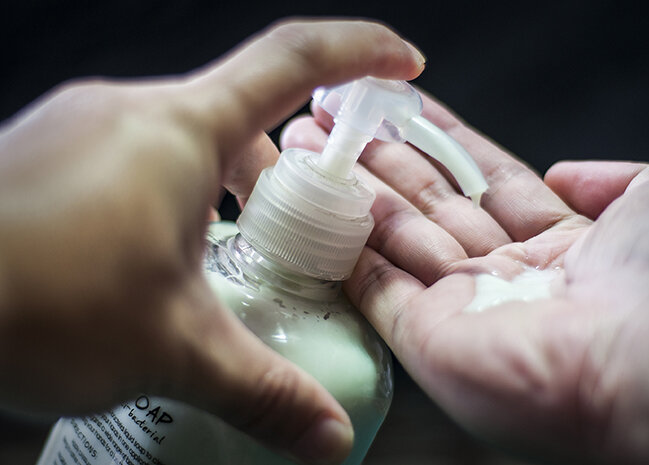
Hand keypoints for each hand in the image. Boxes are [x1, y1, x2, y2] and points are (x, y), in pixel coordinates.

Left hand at [0, 19, 423, 464]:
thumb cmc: (34, 304)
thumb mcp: (172, 349)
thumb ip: (263, 390)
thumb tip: (327, 436)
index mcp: (180, 131)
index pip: (292, 61)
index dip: (358, 53)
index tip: (401, 61)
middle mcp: (132, 111)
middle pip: (242, 116)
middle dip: (283, 172)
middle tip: (302, 231)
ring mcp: (85, 127)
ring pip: (186, 140)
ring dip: (223, 190)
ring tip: (228, 256)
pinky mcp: (51, 155)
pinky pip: (135, 157)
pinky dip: (170, 196)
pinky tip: (159, 258)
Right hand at [282, 93, 648, 462]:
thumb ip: (613, 182)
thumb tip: (565, 172)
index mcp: (558, 246)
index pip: (482, 179)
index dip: (438, 139)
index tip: (395, 105)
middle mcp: (505, 276)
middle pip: (428, 204)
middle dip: (378, 158)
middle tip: (332, 123)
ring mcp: (464, 308)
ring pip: (394, 238)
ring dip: (351, 192)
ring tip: (308, 150)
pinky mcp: (428, 342)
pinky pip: (378, 289)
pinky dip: (345, 251)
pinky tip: (318, 209)